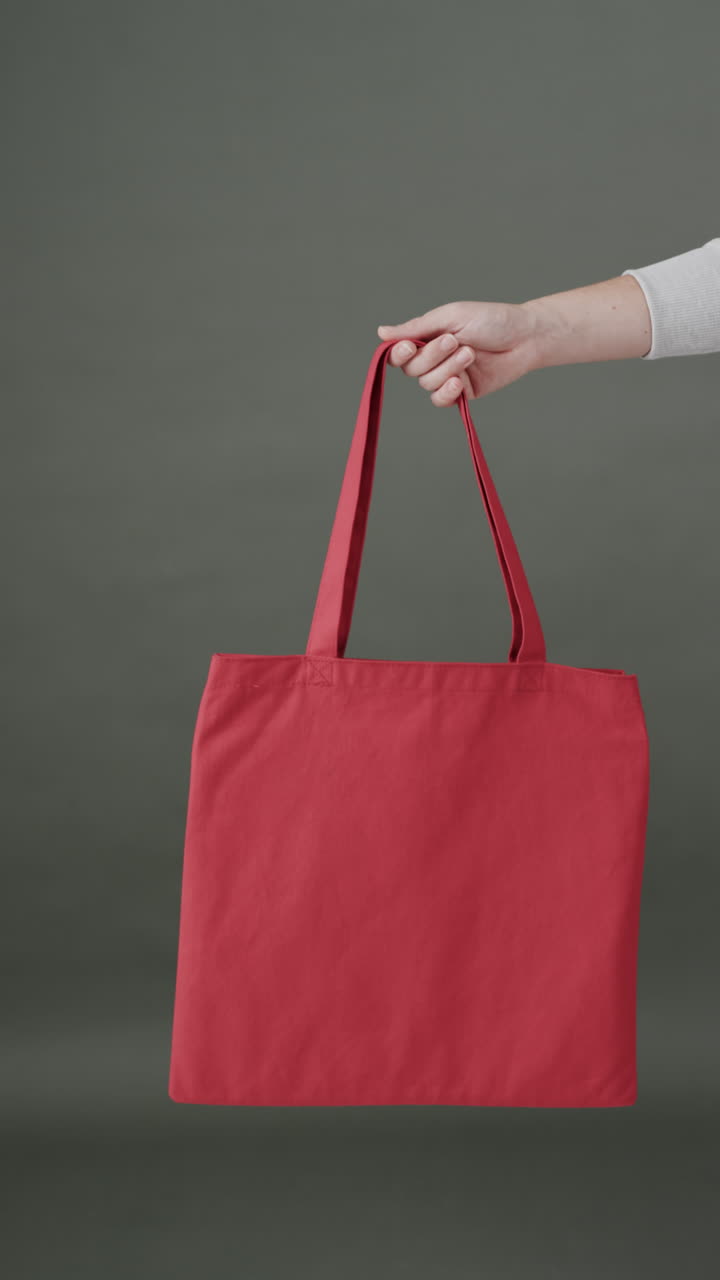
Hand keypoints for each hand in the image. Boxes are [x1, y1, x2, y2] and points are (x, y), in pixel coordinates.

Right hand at [377, 300, 538, 405]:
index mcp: (429, 337)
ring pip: (427, 384)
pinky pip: (441, 400)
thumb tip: (381, 332)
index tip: (410, 346)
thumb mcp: (450, 317)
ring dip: (448, 369)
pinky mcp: (463, 392)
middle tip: (455, 341)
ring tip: (470, 354)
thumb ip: (416, 327)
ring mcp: (448, 376)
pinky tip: (460, 383)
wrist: (525, 337)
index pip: (400, 353)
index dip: (399, 353)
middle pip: (412, 369)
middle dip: (432, 356)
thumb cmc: (491, 319)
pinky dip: (447, 392)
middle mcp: (435, 359)